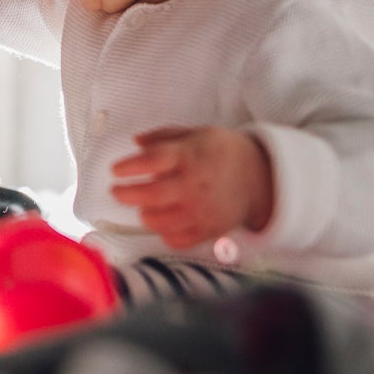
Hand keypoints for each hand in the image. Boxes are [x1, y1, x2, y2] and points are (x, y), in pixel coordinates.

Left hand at [108, 126, 273, 248]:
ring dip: (146, 215)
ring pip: (161, 221)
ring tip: (144, 208)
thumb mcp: (196, 133)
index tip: (115, 170)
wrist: (258, 176)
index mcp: (189, 156)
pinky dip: (166, 234)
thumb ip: (163, 137)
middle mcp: (194, 184)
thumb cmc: (222, 151)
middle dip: (126, 194)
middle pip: (151, 195)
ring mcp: (202, 210)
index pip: (151, 161)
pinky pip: (179, 240)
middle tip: (116, 192)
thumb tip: (135, 141)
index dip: (129, 167)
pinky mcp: (209, 230)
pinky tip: (164, 224)